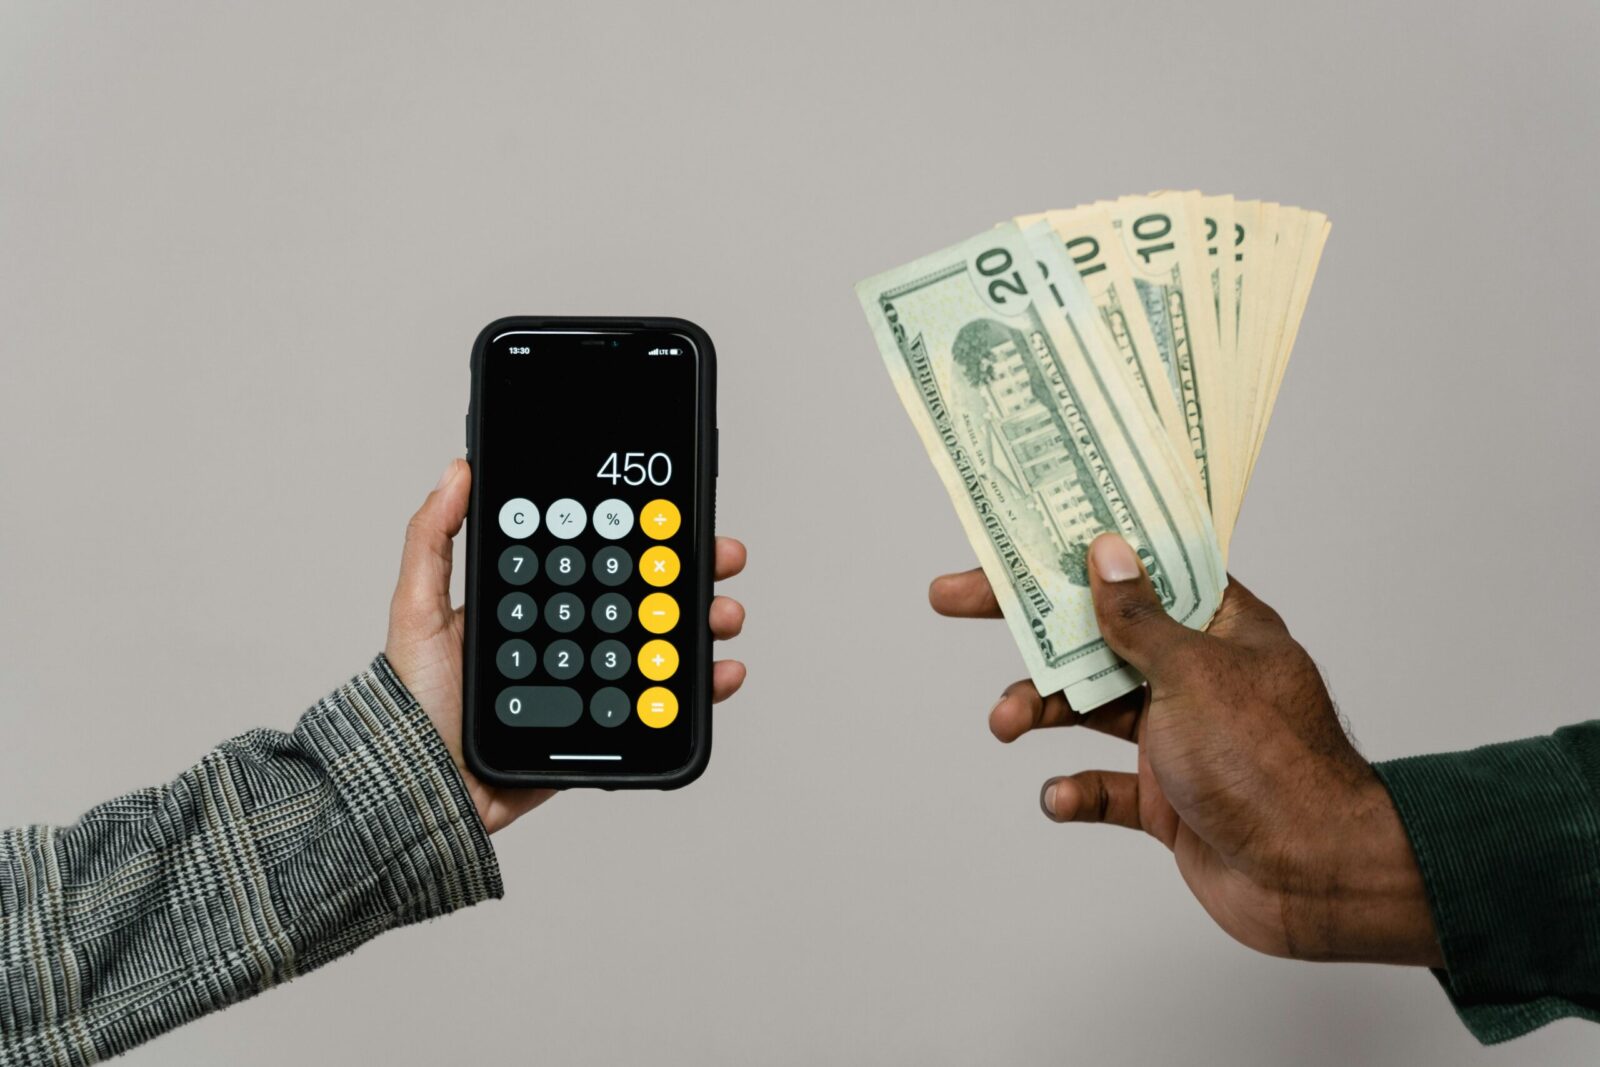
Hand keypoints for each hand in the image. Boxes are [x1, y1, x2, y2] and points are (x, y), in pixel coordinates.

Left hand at [385, 459, 747, 833]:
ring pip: (660, 646)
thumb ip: (432, 539)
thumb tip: (457, 472)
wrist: (424, 788)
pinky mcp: (602, 731)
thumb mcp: (416, 610)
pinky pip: (659, 708)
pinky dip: (698, 690)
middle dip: (689, 574)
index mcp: (530, 606)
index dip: (638, 535)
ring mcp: (587, 685)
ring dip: (702, 626)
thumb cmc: (413, 705)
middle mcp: (564, 641)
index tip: (676, 516)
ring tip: (723, 616)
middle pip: (640, 596)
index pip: (594, 559)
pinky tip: (718, 673)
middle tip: (721, 558)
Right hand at [929, 533, 1440, 966]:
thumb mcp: (1194, 675)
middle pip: (1096, 634)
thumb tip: (1107, 553)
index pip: (1138, 569)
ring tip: (1005, 723)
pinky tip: (1058, 796)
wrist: (1315, 879)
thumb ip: (1139, 618)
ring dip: (1042, 710)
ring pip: (1090, 708)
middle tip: (953, 597)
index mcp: (1217, 627)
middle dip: (1028, 624)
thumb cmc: (1271, 765)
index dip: (1079, 548)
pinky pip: (1105, 785)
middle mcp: (1196, 675)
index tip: (1023, 532)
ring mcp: (1180, 737)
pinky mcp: (1168, 798)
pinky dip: (1075, 790)